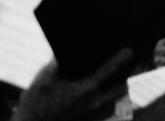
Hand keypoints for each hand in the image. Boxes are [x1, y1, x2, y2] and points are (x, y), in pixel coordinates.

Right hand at [14, 49, 133, 120]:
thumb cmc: (35, 104)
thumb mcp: (44, 79)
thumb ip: (58, 63)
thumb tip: (66, 50)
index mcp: (85, 90)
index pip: (109, 71)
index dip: (120, 59)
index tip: (129, 50)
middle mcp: (94, 104)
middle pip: (120, 89)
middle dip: (123, 77)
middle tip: (123, 67)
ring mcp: (93, 116)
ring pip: (114, 102)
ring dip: (115, 92)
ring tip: (112, 80)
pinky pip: (105, 112)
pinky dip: (106, 103)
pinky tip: (98, 95)